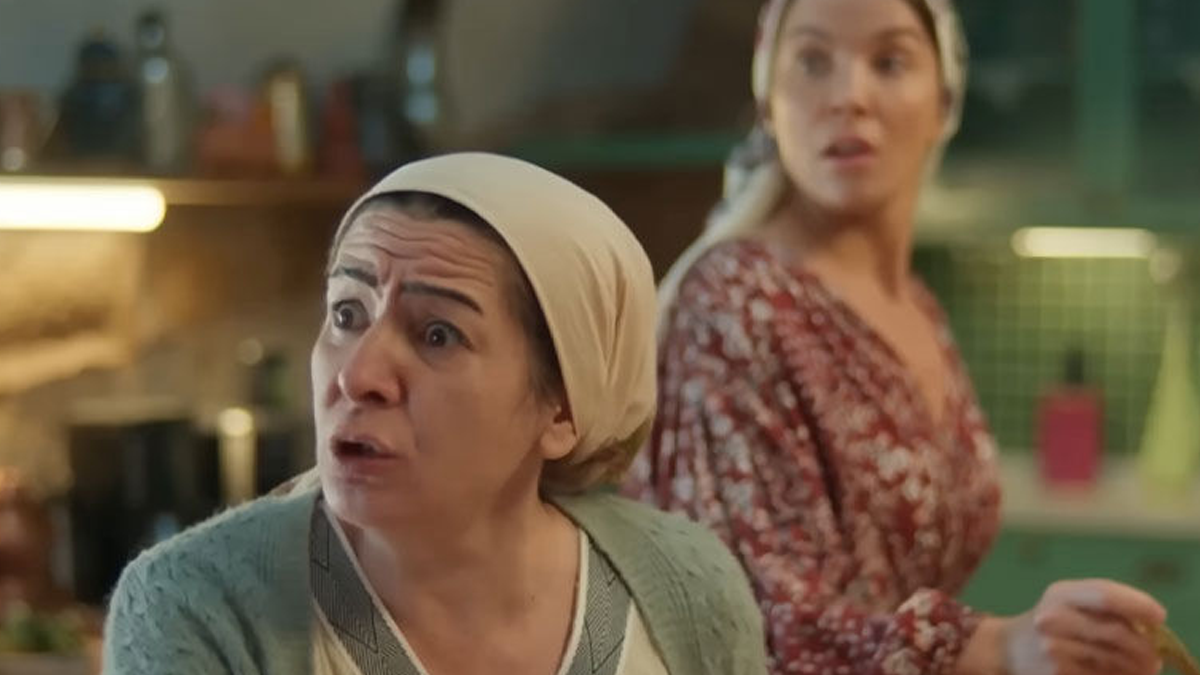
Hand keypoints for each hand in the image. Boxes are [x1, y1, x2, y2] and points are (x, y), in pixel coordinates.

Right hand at [958, 579, 1165, 674]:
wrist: (1008, 648)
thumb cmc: (1052, 622)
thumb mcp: (1068, 601)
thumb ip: (1104, 606)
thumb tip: (1152, 627)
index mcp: (1061, 593)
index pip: (1104, 594)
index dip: (1137, 604)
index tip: (1159, 616)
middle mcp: (1054, 617)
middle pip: (1116, 631)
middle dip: (1144, 647)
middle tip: (1155, 656)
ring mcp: (1053, 647)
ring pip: (1113, 658)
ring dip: (1136, 667)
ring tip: (1143, 668)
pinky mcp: (1056, 672)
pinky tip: (1119, 674)